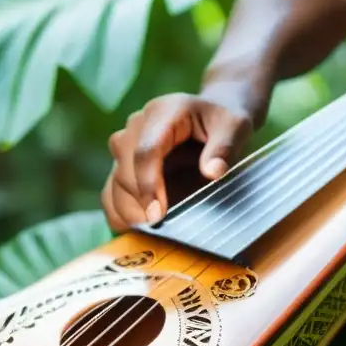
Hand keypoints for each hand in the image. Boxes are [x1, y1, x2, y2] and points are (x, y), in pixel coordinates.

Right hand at [101, 93, 253, 232]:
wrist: (213, 119)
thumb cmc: (223, 122)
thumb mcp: (234, 126)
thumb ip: (224, 147)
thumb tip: (213, 172)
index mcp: (161, 113)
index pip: (145, 151)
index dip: (148, 184)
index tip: (158, 213)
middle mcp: (136, 128)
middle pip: (124, 170)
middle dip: (138, 203)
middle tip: (157, 228)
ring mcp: (126, 148)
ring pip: (114, 185)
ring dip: (127, 213)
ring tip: (149, 233)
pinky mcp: (123, 168)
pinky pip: (111, 195)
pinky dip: (120, 216)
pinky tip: (137, 230)